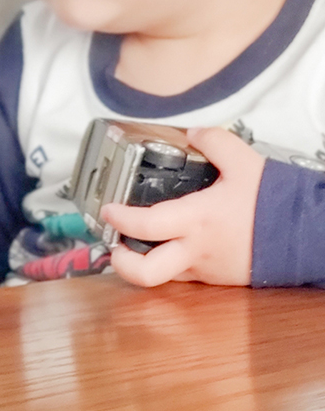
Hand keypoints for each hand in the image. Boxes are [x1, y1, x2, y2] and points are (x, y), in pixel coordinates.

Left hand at [101, 127, 265, 287]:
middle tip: (113, 245)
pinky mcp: (216, 278)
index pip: (146, 225)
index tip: (107, 209)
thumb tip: (195, 132)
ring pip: (162, 277)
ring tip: (135, 244)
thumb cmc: (277, 206)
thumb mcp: (245, 163)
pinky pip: (183, 275)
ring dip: (143, 262)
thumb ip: (214, 142)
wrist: (308, 237)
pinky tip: (170, 245)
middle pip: (145, 273)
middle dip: (120, 263)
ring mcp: (205, 269)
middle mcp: (195, 250)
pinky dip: (169, 263)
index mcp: (197, 221)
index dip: (120, 218)